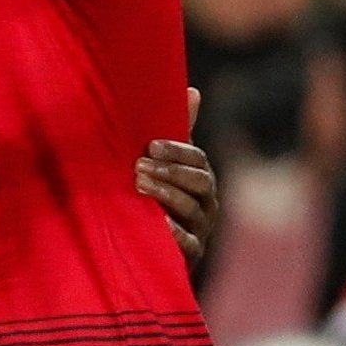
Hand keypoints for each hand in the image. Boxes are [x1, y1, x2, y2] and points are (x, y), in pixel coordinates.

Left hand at [135, 86, 218, 269]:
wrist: (146, 243)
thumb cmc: (154, 191)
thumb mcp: (164, 161)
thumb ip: (177, 129)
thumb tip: (193, 90)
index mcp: (200, 178)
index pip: (198, 160)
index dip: (177, 151)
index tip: (151, 145)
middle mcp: (206, 204)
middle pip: (201, 184)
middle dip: (171, 172)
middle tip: (139, 166)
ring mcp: (201, 230)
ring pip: (193, 210)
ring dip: (166, 195)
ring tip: (139, 186)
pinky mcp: (190, 255)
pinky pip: (189, 244)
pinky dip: (174, 233)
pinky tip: (157, 222)